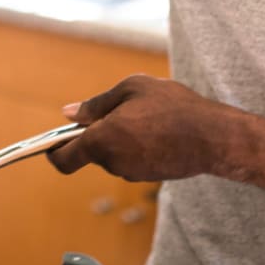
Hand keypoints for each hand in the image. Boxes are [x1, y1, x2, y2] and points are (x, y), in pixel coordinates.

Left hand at [48, 74, 224, 180]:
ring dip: (120, 138)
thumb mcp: (131, 88)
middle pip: (91, 151)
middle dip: (97, 133)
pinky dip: (136, 146)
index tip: (51, 144)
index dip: (53, 152)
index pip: (64, 160)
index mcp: (102, 140)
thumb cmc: (172, 106)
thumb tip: (68, 114)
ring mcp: (132, 172)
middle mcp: (113, 162)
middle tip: (121, 109)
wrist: (213, 136)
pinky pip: (132, 159)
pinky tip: (158, 129)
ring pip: (113, 153)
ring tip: (146, 116)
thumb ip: (96, 104)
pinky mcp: (149, 176)